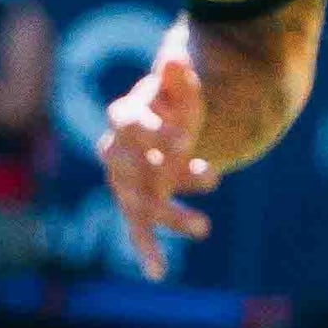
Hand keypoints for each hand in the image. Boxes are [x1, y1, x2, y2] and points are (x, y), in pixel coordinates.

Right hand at [101, 43, 215, 274]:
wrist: (169, 130)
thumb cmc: (174, 107)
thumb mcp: (184, 90)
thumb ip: (179, 78)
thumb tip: (175, 56)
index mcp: (126, 117)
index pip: (129, 121)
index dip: (153, 132)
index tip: (184, 140)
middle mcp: (117, 151)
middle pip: (129, 164)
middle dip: (162, 174)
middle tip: (210, 173)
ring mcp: (125, 181)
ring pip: (137, 200)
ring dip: (169, 214)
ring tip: (204, 226)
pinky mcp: (136, 206)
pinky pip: (136, 228)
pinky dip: (146, 249)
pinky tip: (156, 272)